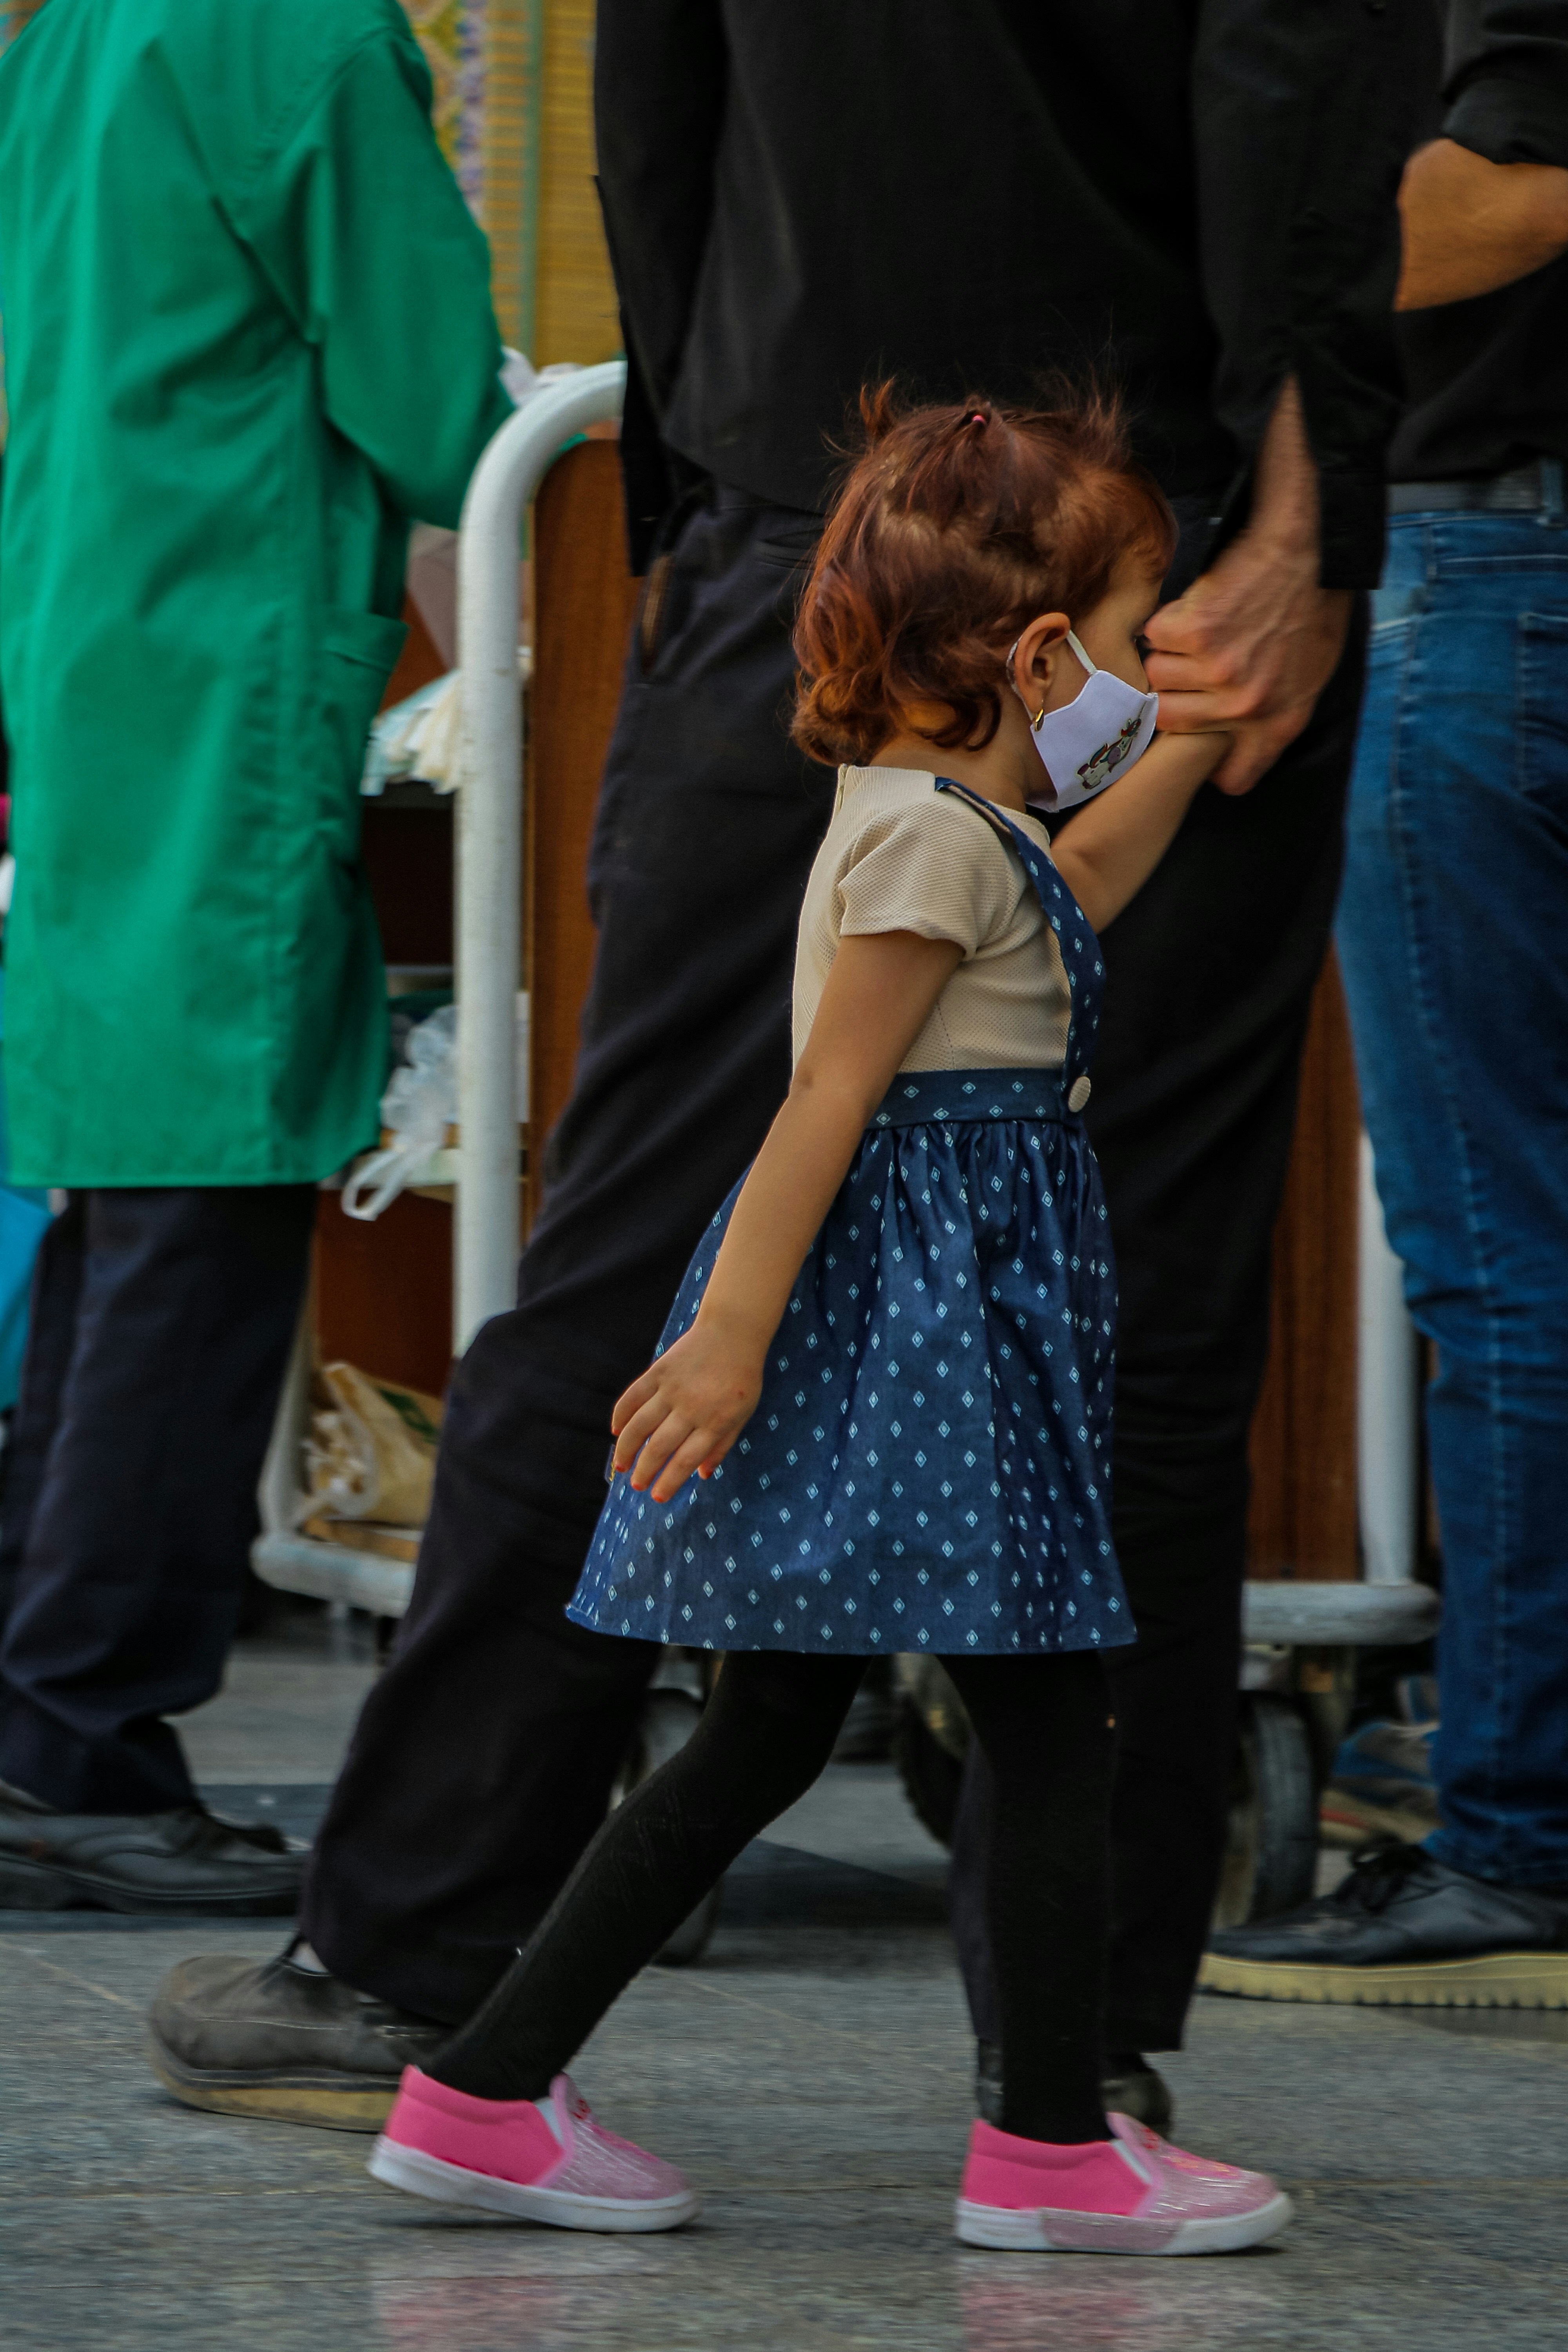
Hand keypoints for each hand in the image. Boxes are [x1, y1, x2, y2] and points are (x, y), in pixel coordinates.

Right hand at [610, 1313, 764, 1502]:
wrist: (733, 1332)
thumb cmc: (741, 1378)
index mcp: (715, 1421)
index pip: (686, 1459)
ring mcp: (672, 1388)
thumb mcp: (742, 1415)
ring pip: (640, 1425)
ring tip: (621, 1465)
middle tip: (636, 1484)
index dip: (669, 1481)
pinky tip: (615, 1431)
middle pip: (660, 1446)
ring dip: (626, 1449)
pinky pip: (633, 1397)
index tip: (657, 1496)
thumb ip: (722, 1445)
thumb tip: (702, 1475)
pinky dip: (621, 1415)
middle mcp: (691, 1407)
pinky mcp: (659, 1371)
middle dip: (645, 1470)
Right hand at [1143, 538, 1349, 795]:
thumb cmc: (1312, 610)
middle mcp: (1246, 707)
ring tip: (1205, 626)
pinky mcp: (1195, 634)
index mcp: (1280, 724)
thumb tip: (1226, 748)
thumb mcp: (1310, 678)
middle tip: (1195, 659)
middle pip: (1170, 719)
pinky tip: (1201, 603)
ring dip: (1171, 649)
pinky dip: (1171, 616)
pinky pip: (1156, 634)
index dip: (1210, 759)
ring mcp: (1218, 672)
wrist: (1308, 550)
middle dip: (1177, 687)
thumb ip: (1269, 719)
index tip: (1203, 736)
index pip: (1233, 779)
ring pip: (1157, 673)